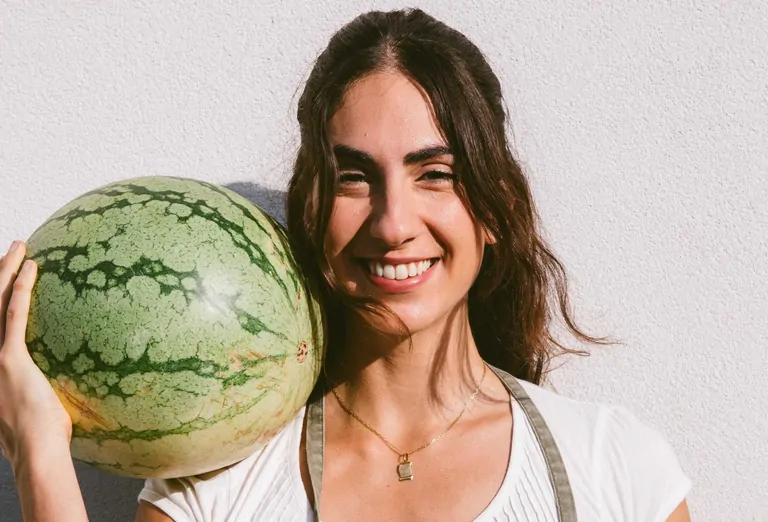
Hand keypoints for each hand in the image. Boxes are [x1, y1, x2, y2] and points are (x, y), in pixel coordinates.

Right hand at [0, 240, 71, 473]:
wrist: (35, 454)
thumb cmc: (41, 437)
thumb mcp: (34, 402)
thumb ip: (37, 383)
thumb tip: (58, 377)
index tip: (6, 276)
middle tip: (12, 249)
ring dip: (5, 272)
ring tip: (19, 247)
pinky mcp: (9, 359)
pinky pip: (15, 315)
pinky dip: (20, 290)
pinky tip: (31, 269)